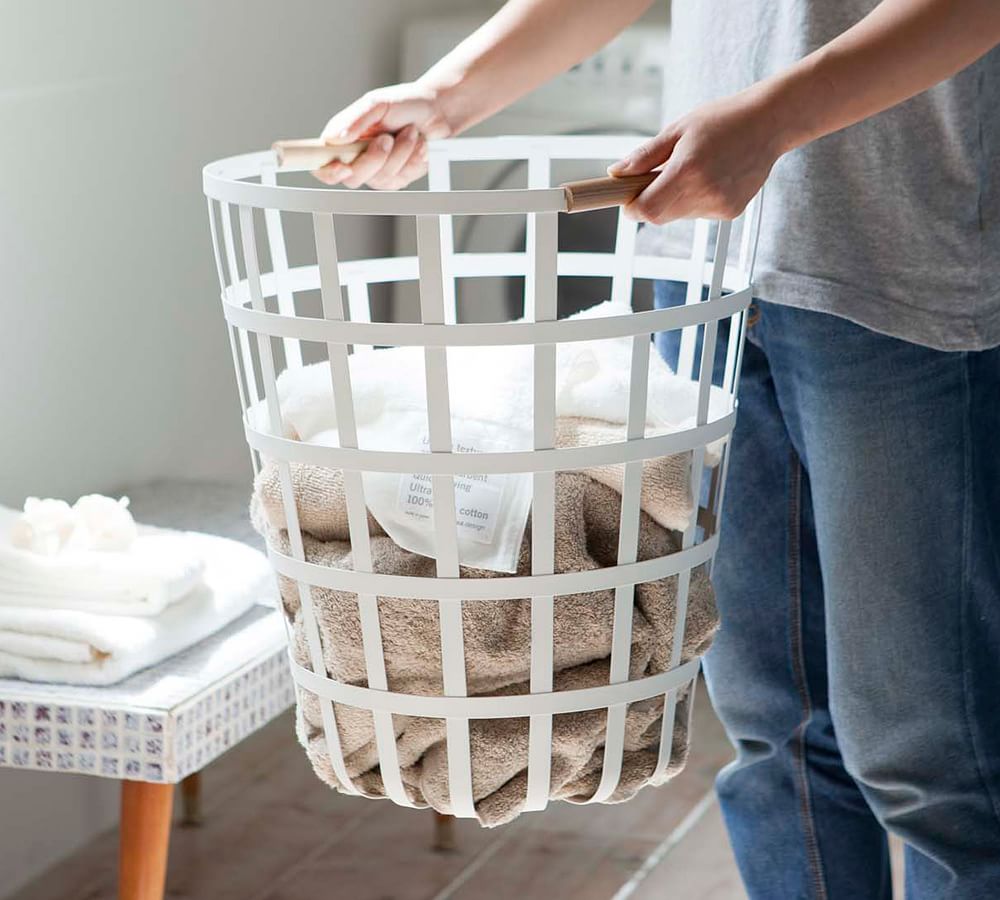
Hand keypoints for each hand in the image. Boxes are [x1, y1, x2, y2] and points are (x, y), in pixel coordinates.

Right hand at [313, 82, 453, 188]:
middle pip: (353, 178)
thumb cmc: (406, 103)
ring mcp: (376, 171)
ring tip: (410, 133)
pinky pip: (400, 180)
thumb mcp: (377, 104)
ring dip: (400, 154)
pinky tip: (417, 146)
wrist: (437, 111)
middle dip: (375, 159)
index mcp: (343, 138)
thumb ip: (355, 121)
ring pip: (380, 179)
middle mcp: (356, 157)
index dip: (328, 171)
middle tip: (388, 138)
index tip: (342, 167)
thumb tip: (334, 139)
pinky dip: (413, 161)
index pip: (322, 164)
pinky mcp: (395, 178)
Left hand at [609, 89, 783, 223]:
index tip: (628, 199)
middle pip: (659, 216)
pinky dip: (696, 200)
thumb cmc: (723, 120)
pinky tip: (712, 176)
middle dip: (652, 201)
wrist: (769, 122)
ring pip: (679, 215)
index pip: (647, 210)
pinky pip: (699, 214)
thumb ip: (645, 156)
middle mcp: (705, 192)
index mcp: (687, 170)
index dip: (632, 207)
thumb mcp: (678, 130)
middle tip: (659, 176)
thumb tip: (616, 172)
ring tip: (694, 169)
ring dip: (675, 199)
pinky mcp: (730, 212)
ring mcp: (720, 205)